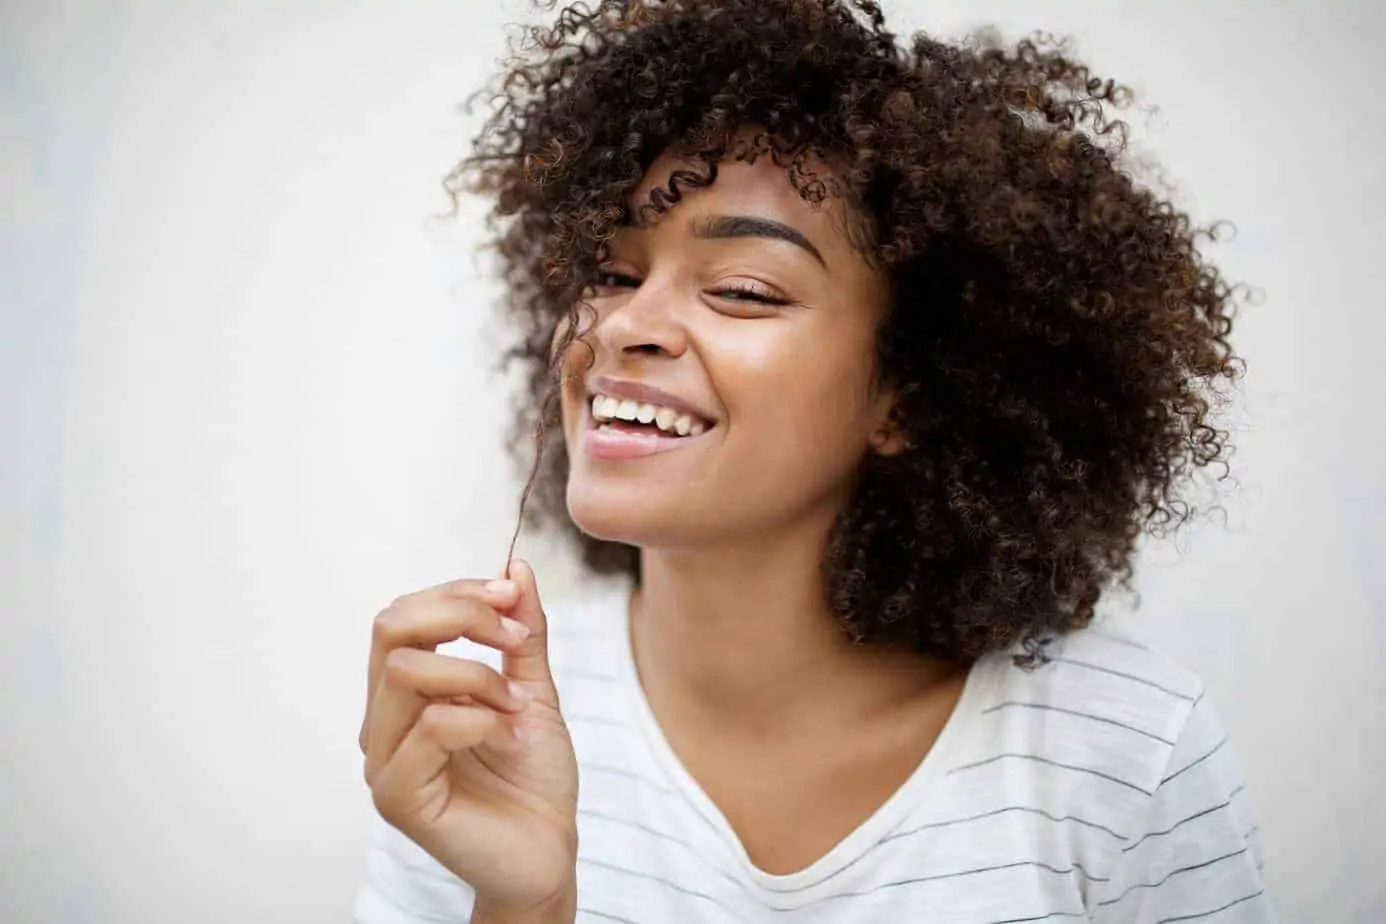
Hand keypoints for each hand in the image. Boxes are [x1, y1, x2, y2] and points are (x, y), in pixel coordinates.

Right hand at [361, 559, 578, 917]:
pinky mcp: (398, 796)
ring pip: (406, 671)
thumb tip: (515, 567)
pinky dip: (483, 718)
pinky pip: (432, 726)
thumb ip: (522, 633)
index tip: (512, 595)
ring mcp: (383, 760)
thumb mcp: (534, 689)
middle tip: (514, 637)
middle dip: (461, 615)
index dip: (457, 593)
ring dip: (477, 674)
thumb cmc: (534, 778)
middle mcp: (382, 723)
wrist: (548, 851)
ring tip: (516, 704)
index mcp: (404, 694)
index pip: (402, 614)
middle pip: (390, 628)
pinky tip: (510, 737)